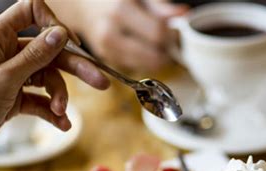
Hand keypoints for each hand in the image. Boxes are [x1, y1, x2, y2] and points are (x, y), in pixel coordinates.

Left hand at [0, 0, 109, 148]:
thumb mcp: (5, 80)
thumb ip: (34, 56)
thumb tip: (60, 33)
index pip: (30, 12)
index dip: (53, 24)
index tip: (71, 44)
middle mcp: (5, 53)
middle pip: (48, 51)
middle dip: (75, 68)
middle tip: (101, 82)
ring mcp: (10, 75)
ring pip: (47, 78)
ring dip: (60, 97)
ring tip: (62, 114)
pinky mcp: (13, 97)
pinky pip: (40, 99)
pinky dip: (51, 112)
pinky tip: (61, 124)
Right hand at [47, 0, 187, 70]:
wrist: (83, 7)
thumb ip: (160, 7)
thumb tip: (182, 15)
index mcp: (120, 11)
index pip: (157, 33)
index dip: (172, 36)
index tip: (176, 33)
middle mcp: (111, 33)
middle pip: (153, 56)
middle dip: (166, 52)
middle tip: (169, 43)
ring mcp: (107, 51)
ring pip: (146, 67)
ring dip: (158, 60)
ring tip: (157, 46)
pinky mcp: (108, 61)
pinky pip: (137, 68)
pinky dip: (145, 62)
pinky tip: (144, 50)